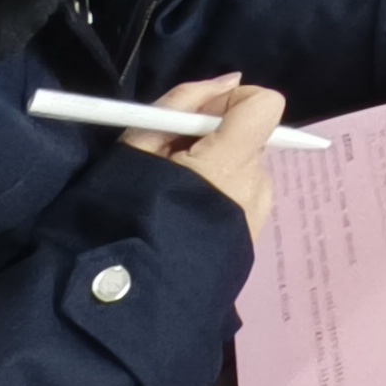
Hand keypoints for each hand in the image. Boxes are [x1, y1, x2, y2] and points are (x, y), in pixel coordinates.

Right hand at [129, 74, 287, 228]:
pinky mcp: (252, 238)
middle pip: (249, 138)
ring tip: (173, 196)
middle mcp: (255, 187)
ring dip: (215, 169)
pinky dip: (218, 196)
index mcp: (230, 164)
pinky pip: (241, 197)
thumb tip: (231, 81)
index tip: (194, 121)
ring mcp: (258, 216)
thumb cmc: (121, 216)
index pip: (265, 105)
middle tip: (169, 162)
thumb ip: (183, 103)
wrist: (124, 303)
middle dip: (215, 139)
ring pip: (243, 168)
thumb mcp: (136, 147)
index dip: (232, 102)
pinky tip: (185, 217)